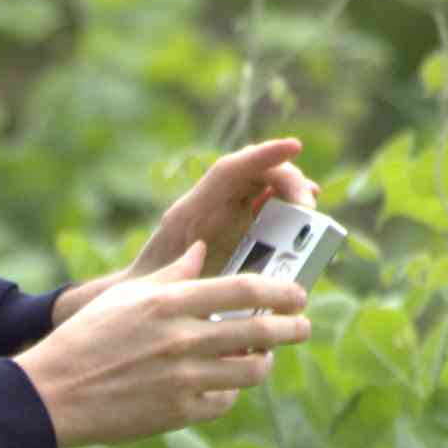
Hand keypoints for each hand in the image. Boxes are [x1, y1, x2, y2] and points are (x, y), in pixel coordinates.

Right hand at [16, 238, 312, 447]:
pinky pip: (224, 401)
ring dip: (264, 362)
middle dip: (292, 328)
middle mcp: (182, 339)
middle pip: (260, 332)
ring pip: (250, 370)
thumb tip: (202, 251)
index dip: (281, 292)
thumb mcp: (126, 296)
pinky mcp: (178, 412)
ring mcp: (183, 379)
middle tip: (302, 326)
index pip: (245, 291)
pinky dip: (230, 392)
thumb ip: (171, 274)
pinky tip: (227, 385)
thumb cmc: (87, 339)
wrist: (54, 394)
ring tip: (264, 357)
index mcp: (171, 302)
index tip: (297, 294)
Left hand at [53, 139, 319, 323]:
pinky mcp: (235, 232)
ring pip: (265, 191)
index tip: (294, 147)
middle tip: (308, 207)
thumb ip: (192, 276)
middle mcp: (210, 206)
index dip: (263, 155)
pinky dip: (288, 214)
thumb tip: (221, 270)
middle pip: (256, 176)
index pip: (230, 171)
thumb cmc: (149, 292)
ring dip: (292, 196)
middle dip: (288, 183)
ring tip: (311, 211)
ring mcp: (224, 217)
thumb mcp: (169, 287)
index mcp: (191, 211)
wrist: (136, 300)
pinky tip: (305, 224)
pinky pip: (267, 212)